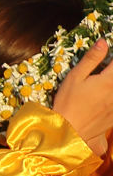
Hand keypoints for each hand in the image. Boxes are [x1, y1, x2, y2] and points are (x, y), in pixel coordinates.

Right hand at [52, 40, 112, 156]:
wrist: (67, 133)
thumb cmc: (67, 104)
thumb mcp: (74, 78)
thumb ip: (91, 60)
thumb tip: (103, 42)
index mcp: (108, 80)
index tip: (110, 50)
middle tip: (107, 72)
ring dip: (112, 84)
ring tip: (105, 86)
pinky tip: (107, 96)